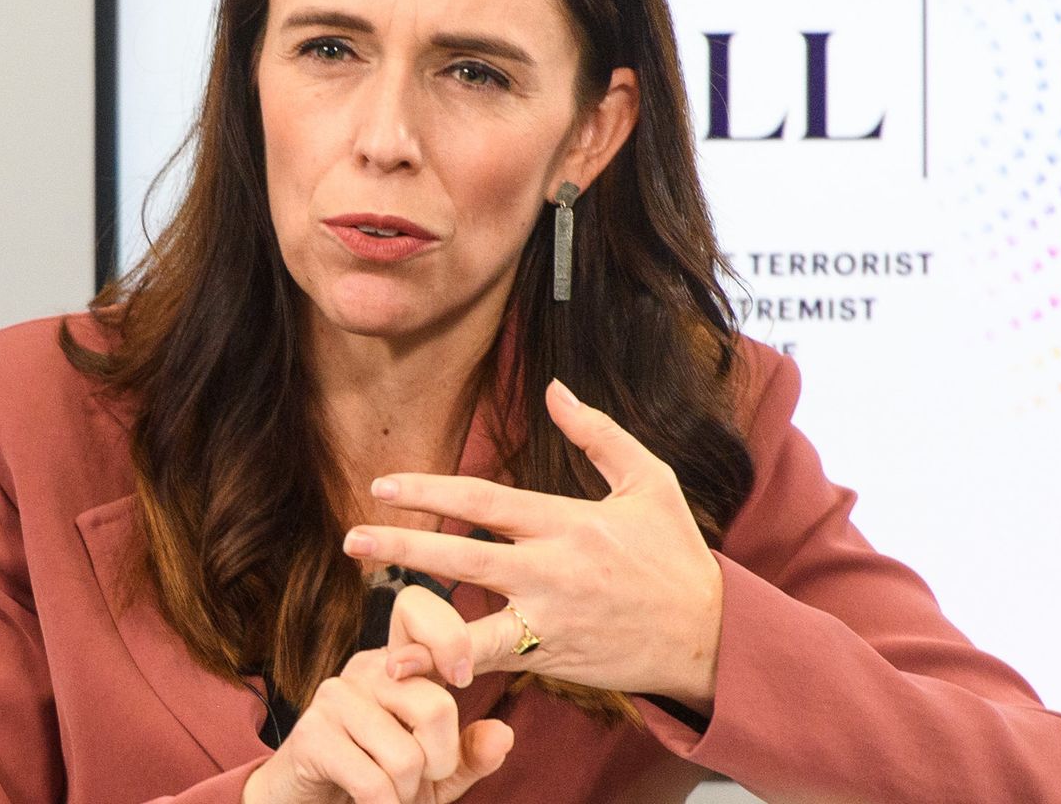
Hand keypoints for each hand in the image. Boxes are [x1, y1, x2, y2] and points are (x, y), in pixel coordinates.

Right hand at [241, 648, 512, 803]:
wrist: (312, 802)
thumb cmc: (378, 778)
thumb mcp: (434, 771)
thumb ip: (470, 754)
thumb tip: (502, 735)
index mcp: (397, 663)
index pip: (416, 606)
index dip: (449, 636)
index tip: (462, 679)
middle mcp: (366, 670)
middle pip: (437, 707)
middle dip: (440, 763)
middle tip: (419, 778)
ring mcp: (334, 697)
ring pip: (407, 756)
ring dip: (407, 792)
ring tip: (388, 790)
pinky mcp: (311, 734)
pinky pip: (375, 783)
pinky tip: (369, 803)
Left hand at [343, 378, 723, 712]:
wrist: (709, 634)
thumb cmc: (676, 553)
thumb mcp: (649, 480)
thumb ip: (597, 433)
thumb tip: (553, 388)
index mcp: (568, 521)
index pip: (485, 500)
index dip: (431, 490)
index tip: (385, 486)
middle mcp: (553, 571)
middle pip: (464, 556)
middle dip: (405, 547)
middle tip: (351, 539)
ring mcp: (551, 621)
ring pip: (473, 624)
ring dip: (420, 625)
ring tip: (376, 625)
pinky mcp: (554, 660)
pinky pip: (493, 664)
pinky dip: (451, 669)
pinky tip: (410, 673)